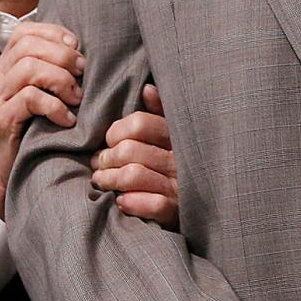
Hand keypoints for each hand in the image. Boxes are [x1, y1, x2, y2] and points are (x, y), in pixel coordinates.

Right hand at [0, 21, 84, 212]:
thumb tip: (83, 58)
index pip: (23, 32)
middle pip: (28, 46)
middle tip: (82, 73)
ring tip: (76, 97)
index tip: (76, 47)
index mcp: (3, 68)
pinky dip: (55, 106)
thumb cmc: (25, 136)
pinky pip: (30, 99)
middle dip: (62, 55)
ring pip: (28, 68)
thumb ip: (48, 76)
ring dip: (60, 79)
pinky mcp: (0, 120)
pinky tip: (66, 119)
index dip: (53, 33)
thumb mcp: (35, 100)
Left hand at [90, 84, 178, 225]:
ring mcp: (179, 186)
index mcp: (176, 135)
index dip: (116, 132)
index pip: (139, 123)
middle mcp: (180, 158)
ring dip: (109, 179)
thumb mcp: (172, 134)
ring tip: (101, 181)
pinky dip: (132, 202)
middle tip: (99, 164)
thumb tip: (147, 89)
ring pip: (134, 175)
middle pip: (129, 150)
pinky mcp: (177, 211)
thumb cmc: (176, 164)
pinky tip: (121, 201)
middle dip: (106, 158)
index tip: (109, 142)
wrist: (201, 205)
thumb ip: (159, 112)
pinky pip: (153, 204)